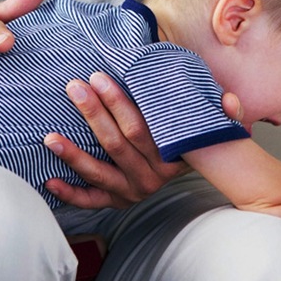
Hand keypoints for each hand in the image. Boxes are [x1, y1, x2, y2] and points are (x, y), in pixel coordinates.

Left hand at [44, 71, 242, 208]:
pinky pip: (90, 201)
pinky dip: (69, 193)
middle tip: (74, 87)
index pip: (141, 129)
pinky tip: (49, 179)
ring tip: (49, 136)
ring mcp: (132, 192)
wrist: (199, 177)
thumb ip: (223, 112)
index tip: (99, 77)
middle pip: (116, 144)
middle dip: (93, 113)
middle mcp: (151, 178)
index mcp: (170, 157)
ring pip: (99, 173)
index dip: (118, 103)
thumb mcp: (210, 125)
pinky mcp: (116, 202)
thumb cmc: (190, 140)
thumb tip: (231, 101)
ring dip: (73, 154)